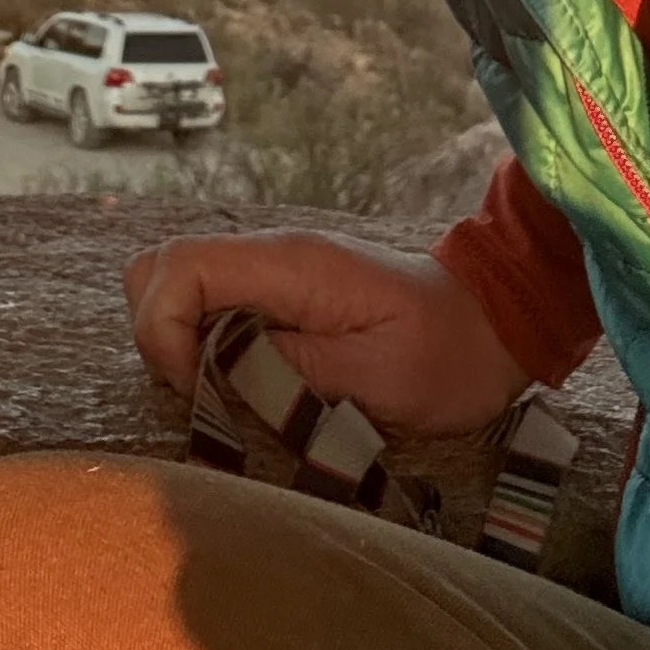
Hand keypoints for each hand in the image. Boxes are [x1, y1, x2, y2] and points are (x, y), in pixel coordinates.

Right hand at [123, 229, 533, 437]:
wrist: (490, 323)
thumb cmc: (443, 356)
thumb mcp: (372, 379)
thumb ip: (287, 373)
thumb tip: (213, 375)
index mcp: (288, 265)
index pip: (179, 268)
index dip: (165, 333)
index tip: (199, 392)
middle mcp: (268, 255)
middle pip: (159, 267)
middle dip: (159, 335)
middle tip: (204, 394)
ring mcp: (270, 271)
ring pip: (175, 282)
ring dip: (176, 340)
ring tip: (221, 392)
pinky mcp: (276, 293)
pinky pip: (207, 304)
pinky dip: (200, 343)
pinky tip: (240, 382)